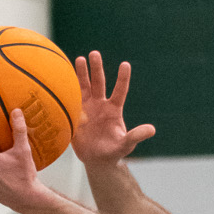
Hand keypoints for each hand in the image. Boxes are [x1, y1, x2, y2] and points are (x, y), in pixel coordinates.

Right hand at [71, 53, 154, 170]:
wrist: (97, 160)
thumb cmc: (114, 152)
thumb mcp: (126, 145)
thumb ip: (136, 136)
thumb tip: (152, 130)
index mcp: (114, 109)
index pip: (120, 90)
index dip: (122, 78)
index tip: (125, 64)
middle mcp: (100, 104)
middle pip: (99, 83)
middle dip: (96, 69)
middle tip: (94, 53)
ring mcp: (87, 108)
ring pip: (84, 87)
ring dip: (81, 74)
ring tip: (80, 58)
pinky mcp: (75, 115)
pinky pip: (70, 101)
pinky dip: (67, 91)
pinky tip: (62, 78)